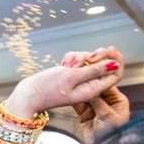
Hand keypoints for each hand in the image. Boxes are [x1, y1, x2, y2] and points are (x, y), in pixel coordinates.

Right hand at [4, 50, 123, 120]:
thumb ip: (94, 70)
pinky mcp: (71, 75)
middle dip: (96, 56)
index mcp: (92, 90)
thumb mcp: (72, 76)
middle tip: (86, 56)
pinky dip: (71, 59)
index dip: (115, 60)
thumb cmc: (47, 88)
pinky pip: (78, 61)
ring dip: (80, 57)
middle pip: (103, 64)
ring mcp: (79, 80)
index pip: (115, 74)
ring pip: (89, 60)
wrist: (28, 94)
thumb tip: (114, 64)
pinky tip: (63, 64)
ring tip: (68, 65)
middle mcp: (88, 86)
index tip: (109, 49)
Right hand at [61, 47, 130, 141]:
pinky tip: (69, 83)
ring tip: (75, 67)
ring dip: (82, 79)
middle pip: (99, 81)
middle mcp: (107, 101)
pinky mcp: (85, 113)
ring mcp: (95, 106)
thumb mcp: (107, 118)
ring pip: (87, 88)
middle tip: (86, 57)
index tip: (103, 54)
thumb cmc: (110, 136)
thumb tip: (93, 89)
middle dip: (93, 69)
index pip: (112, 79)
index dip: (108, 66)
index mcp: (118, 100)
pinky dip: (74, 92)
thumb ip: (99, 102)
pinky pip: (78, 100)